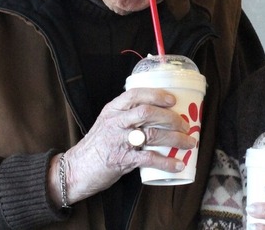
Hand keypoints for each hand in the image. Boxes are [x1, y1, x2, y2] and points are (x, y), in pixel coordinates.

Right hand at [51, 88, 196, 204]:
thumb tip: (158, 114)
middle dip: (171, 118)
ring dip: (175, 138)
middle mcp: (116, 122)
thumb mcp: (107, 123)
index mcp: (112, 109)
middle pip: (147, 112)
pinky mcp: (122, 160)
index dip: (156, 95)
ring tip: (189, 143)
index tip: (172, 100)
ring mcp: (118, 140)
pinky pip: (149, 158)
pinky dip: (166, 162)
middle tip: (184, 125)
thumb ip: (127, 116)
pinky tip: (178, 165)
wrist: (75, 169)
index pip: (135, 95)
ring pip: (152, 134)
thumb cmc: (97, 145)